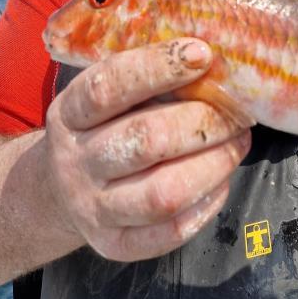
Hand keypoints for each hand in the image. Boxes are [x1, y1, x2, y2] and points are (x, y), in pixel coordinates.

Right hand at [44, 38, 250, 261]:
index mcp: (71, 113)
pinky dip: (206, 205)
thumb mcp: (106, 93)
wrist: (59, 190)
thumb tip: (210, 52)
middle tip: (236, 110)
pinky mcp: (114, 246)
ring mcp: (92, 209)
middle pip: (144, 140)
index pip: (108, 86)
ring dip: (213, 165)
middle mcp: (76, 162)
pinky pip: (169, 233)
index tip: (202, 53)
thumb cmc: (102, 125)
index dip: (157, 67)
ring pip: (161, 194)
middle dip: (202, 121)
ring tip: (238, 142)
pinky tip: (221, 180)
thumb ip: (143, 74)